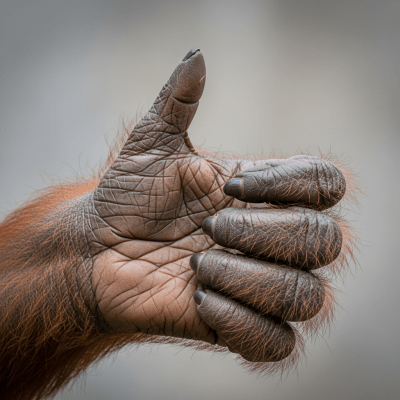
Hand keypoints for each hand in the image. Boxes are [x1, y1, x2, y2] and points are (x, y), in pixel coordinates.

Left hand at [88, 48, 345, 363]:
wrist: (96, 252)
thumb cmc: (127, 199)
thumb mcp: (149, 145)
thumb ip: (177, 100)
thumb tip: (197, 55)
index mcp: (263, 195)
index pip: (325, 186)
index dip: (289, 183)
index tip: (227, 185)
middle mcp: (273, 240)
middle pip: (326, 242)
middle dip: (264, 233)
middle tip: (206, 229)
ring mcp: (261, 288)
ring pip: (307, 296)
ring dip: (249, 278)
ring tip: (196, 264)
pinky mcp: (242, 329)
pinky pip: (278, 342)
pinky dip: (240, 323)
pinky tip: (197, 299)